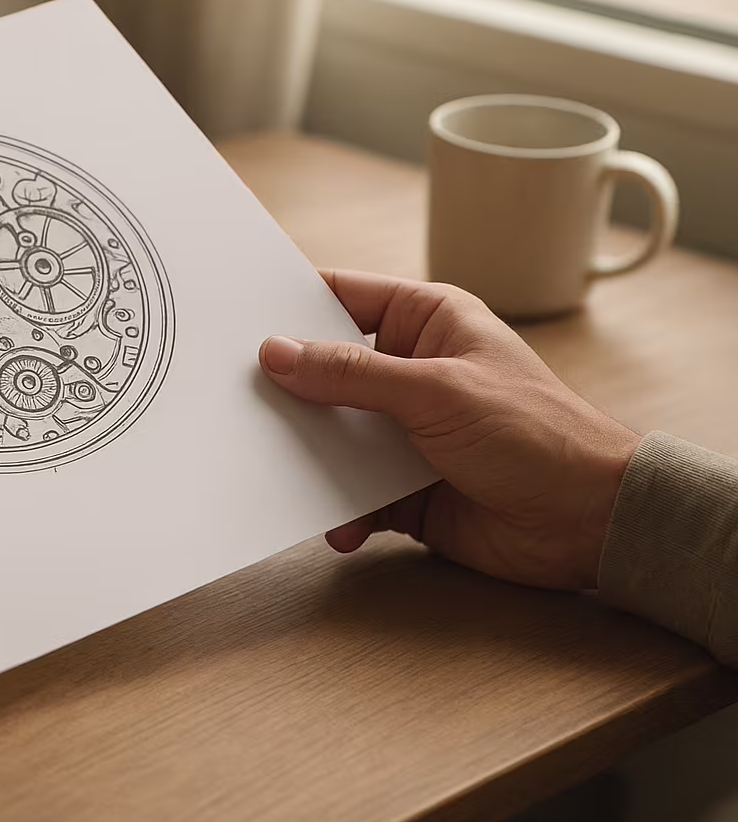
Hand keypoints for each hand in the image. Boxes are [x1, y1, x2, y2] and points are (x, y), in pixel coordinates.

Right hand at [259, 270, 640, 590]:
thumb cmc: (536, 434)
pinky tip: (341, 524)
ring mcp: (402, 432)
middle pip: (322, 370)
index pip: (341, 297)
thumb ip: (353, 374)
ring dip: (306, 457)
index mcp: (425, 322)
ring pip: (328, 435)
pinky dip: (338, 510)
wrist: (588, 522)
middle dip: (285, 391)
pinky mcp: (401, 489)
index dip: (289, 305)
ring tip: (275, 470)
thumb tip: (277, 352)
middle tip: (236, 402)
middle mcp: (408, 372)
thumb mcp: (437, 391)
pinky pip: (348, 493)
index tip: (233, 319)